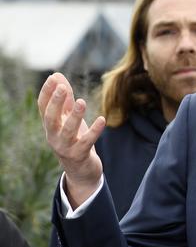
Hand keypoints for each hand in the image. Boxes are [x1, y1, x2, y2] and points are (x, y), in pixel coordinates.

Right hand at [38, 73, 105, 208]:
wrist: (81, 171)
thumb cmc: (74, 139)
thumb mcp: (68, 118)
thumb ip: (65, 99)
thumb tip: (58, 76)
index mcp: (50, 126)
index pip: (43, 107)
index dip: (47, 93)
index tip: (53, 77)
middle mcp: (54, 136)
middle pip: (50, 118)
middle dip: (56, 103)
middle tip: (62, 87)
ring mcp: (65, 147)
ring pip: (67, 131)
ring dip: (74, 116)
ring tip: (81, 101)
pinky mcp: (79, 155)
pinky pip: (86, 142)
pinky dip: (94, 131)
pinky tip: (102, 119)